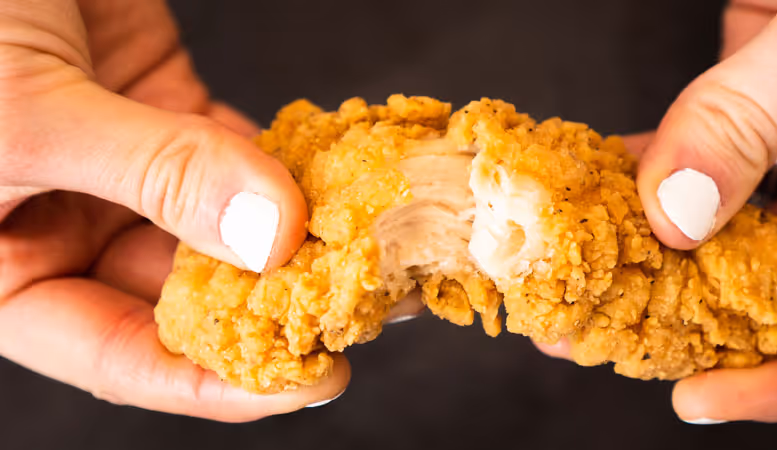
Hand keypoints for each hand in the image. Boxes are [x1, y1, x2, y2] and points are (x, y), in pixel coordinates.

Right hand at [0, 0, 347, 421]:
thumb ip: (153, 175)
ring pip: (227, 228)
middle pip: (191, 297)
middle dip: (278, 307)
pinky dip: (292, 170)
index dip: (217, 382)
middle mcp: (69, 231)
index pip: (119, 356)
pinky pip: (243, 158)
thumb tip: (270, 236)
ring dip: (300, 241)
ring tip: (376, 256)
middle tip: (363, 308)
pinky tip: (345, 188)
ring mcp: (127, 173)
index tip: (313, 380)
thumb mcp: (29, 116)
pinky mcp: (169, 112)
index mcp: (5, 272)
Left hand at [539, 0, 776, 422]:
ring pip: (737, 231)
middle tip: (601, 329)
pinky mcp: (776, 105)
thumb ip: (760, 113)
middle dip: (692, 315)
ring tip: (576, 267)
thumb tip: (672, 206)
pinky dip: (652, 173)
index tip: (701, 397)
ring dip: (655, 247)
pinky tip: (595, 188)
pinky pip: (708, 158)